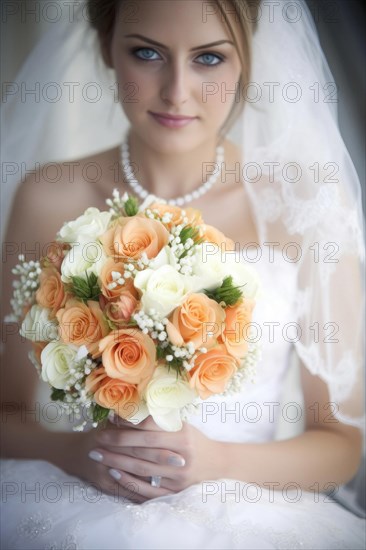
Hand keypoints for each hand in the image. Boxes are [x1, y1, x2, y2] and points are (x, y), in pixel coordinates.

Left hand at [88, 416, 223, 502]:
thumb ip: (160, 421)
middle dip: (116, 444)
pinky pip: (147, 489)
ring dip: (117, 461)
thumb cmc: (194, 440)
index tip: (109, 419)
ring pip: (141, 469)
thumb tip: (130, 412)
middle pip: (142, 449)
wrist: (217, 464)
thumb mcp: (181, 426)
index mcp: (182, 437)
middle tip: (96, 438)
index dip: (128, 424)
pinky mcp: (174, 492)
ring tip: (98, 454)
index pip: (149, 430)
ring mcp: (177, 477)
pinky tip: (114, 473)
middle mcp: (181, 457)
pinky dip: (128, 481)